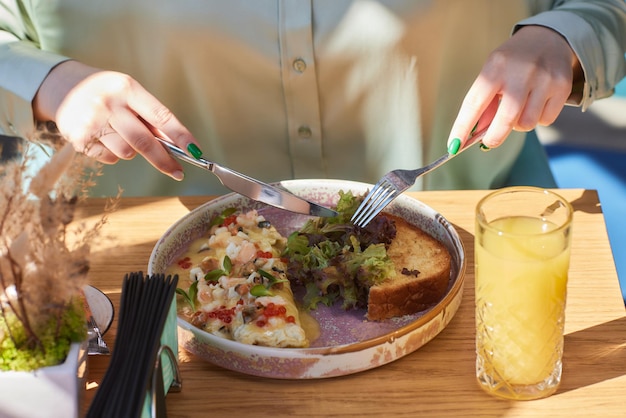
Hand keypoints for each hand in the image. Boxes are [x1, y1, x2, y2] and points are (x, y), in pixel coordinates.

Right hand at [33, 60, 200, 179]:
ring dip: (131, 150)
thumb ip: (150, 117)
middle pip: (145, 141)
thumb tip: (177, 145)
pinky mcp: (78, 138)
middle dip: (165, 161)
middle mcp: (109, 104)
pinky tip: (103, 137)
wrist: (62, 86)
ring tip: (119, 133)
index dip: (181, 136)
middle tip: (178, 173)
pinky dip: (112, 153)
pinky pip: (109, 158)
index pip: (161, 116)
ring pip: (127, 152)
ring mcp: (92, 121)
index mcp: (127, 88)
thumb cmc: (106, 92)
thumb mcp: (129, 93)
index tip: (195, 151)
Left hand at [447, 25, 582, 151]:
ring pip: (526, 123)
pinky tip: (536, 104)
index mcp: (496, 66)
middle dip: (494, 137)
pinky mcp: (562, 86)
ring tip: (518, 110)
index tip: (453, 146)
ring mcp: (544, 79)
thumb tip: (474, 135)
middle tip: (489, 142)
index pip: (475, 103)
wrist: (548, 38)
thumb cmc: (512, 62)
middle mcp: (521, 72)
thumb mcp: (493, 72)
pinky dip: (538, 119)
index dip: (462, 127)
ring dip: (518, 125)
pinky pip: (545, 120)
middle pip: (506, 118)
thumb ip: (484, 102)